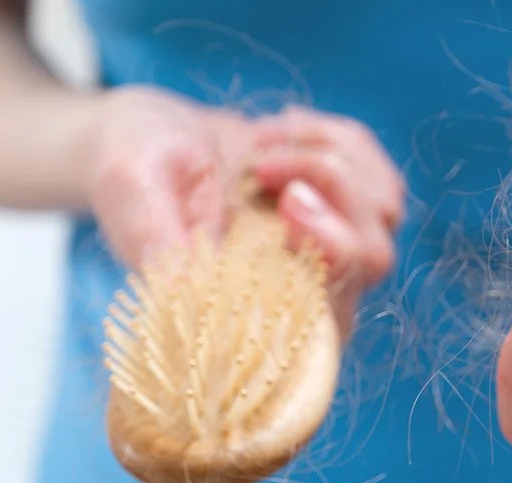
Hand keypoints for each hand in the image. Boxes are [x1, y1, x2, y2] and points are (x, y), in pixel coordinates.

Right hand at [85, 86, 403, 334]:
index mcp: (253, 311)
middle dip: (331, 195)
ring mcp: (337, 247)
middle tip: (264, 164)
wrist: (152, 136)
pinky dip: (336, 139)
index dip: (329, 265)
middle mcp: (306, 290)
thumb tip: (185, 286)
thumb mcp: (128, 189)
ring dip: (324, 159)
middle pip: (372, 259)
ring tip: (258, 146)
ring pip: (383, 211)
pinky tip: (281, 134)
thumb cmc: (134, 168)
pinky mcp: (353, 206)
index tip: (288, 205)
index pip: (327, 320)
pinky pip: (380, 173)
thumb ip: (153, 236)